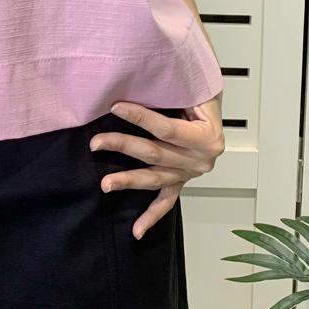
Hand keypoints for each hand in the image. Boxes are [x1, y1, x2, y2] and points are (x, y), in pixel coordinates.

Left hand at [90, 96, 224, 239]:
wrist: (212, 107)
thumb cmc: (201, 94)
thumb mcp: (197, 87)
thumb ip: (177, 88)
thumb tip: (146, 77)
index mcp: (207, 137)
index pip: (167, 129)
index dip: (140, 118)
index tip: (116, 106)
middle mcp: (200, 159)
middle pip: (155, 153)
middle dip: (123, 146)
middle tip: (96, 142)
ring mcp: (190, 174)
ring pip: (154, 179)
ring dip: (129, 181)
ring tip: (105, 183)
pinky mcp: (181, 182)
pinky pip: (165, 201)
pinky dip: (151, 217)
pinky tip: (136, 231)